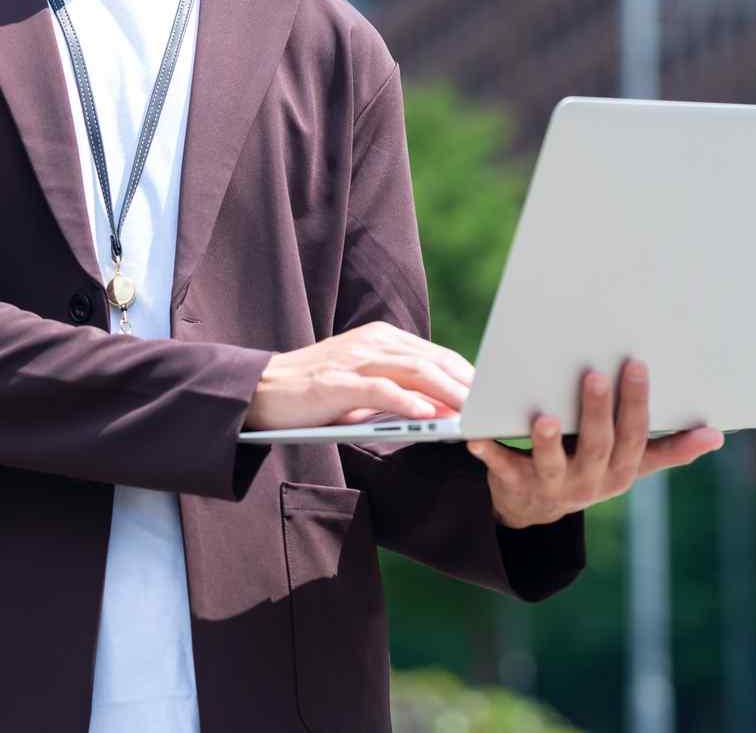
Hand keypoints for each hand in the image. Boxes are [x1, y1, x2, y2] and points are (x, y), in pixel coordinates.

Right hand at [243, 320, 472, 430]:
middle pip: (431, 361)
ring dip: (446, 393)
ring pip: (412, 371)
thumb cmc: (315, 395)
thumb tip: (440, 411)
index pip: (436, 356)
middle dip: (466, 385)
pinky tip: (428, 416)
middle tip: (494, 408)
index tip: (494, 397)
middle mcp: (371, 342)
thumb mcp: (362, 388)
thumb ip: (397, 392)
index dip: (467, 376)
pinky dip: (407, 402)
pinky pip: (379, 389)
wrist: (261, 391)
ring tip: (471, 413)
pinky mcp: (336, 381)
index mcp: (381, 339)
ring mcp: (353, 359)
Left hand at [465, 359, 723, 528]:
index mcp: (621, 469)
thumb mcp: (631, 463)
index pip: (634, 435)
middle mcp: (590, 480)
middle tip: (595, 375)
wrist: (537, 508)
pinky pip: (502, 468)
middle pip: (596, 445)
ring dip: (548, 441)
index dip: (636, 403)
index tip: (636, 364)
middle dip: (597, 411)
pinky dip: (490, 453)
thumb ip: (670, 449)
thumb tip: (717, 435)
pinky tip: (477, 437)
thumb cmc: (591, 468)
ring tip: (545, 417)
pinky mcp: (514, 483)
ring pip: (552, 463)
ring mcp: (552, 484)